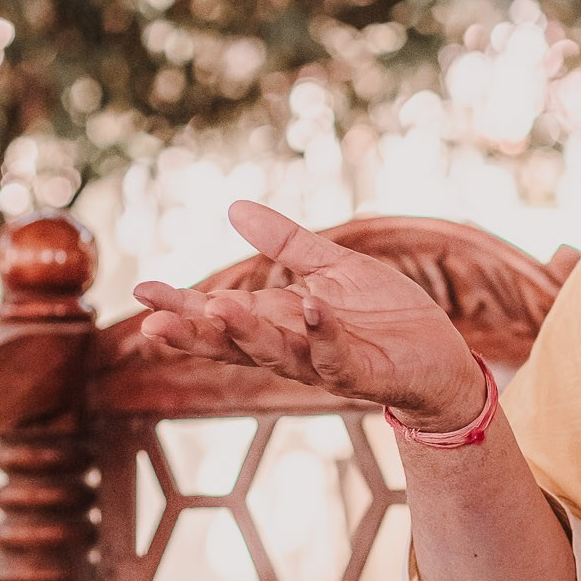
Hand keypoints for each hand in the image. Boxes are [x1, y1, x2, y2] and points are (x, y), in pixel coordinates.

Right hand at [134, 203, 485, 430]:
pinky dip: (323, 332)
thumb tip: (234, 208)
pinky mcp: (363, 373)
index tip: (139, 291)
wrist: (441, 357)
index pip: (220, 315)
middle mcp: (293, 345)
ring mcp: (325, 362)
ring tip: (218, 308)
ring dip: (247, 333)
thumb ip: (287, 243)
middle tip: (151, 324)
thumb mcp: (333, 268)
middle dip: (194, 333)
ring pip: (276, 353)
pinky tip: (311, 306)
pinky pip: (336, 356)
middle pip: (233, 343)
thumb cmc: (386, 316)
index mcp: (280, 320)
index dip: (181, 306)